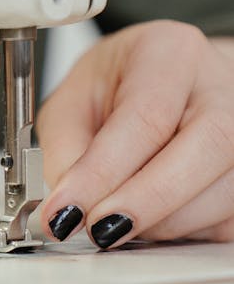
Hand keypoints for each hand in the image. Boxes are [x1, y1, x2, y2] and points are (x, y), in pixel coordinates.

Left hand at [37, 20, 233, 248]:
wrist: (165, 86)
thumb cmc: (117, 88)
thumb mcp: (72, 102)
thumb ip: (66, 151)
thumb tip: (69, 207)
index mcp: (170, 52)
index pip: (146, 115)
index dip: (105, 171)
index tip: (68, 209)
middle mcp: (221, 86)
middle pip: (205, 148)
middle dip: (145, 201)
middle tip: (98, 229)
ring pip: (219, 193)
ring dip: (160, 222)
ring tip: (115, 216)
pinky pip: (223, 220)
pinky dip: (180, 230)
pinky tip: (149, 215)